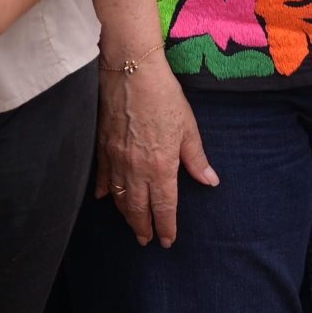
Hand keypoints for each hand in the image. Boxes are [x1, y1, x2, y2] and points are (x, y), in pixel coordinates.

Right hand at [95, 54, 217, 246]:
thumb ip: (196, 158)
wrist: (131, 72)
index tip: (167, 241)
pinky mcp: (102, 147)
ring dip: (125, 215)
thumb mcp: (187, 127)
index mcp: (161, 166)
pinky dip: (103, 190)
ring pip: (118, 197)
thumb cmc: (164, 96)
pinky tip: (103, 198)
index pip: (163, 207)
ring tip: (131, 225)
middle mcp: (136, 169)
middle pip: (137, 208)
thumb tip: (210, 181)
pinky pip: (101, 177)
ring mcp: (115, 159)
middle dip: (142, 227)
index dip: (165, 227)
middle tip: (146, 240)